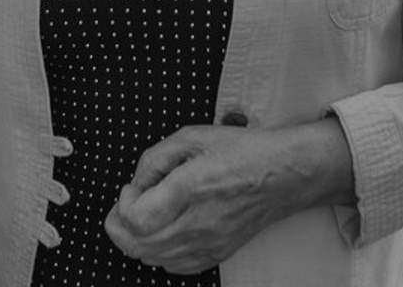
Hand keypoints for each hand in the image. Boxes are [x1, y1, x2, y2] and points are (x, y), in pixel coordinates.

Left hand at [104, 120, 352, 273]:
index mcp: (191, 188)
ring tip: (143, 213)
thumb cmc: (241, 150)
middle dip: (120, 225)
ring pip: (152, 259)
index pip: (138, 218)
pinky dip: (158, 253)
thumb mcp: (195, 135)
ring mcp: (208, 244)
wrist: (282, 174)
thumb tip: (137, 182)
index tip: (131, 187)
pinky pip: (174, 267)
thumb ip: (157, 156)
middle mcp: (198, 223)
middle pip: (139, 245)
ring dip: (136, 240)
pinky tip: (163, 231)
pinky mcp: (216, 254)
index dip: (123, 204)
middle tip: (127, 202)